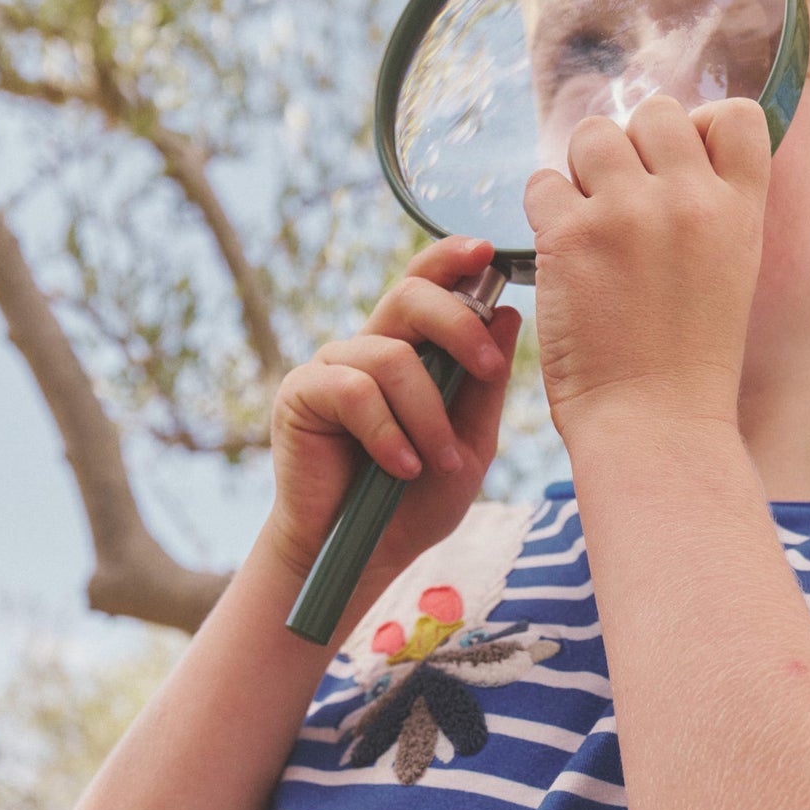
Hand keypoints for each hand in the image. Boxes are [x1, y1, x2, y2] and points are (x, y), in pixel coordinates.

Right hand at [266, 235, 520, 583]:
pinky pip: (353, 392)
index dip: (452, 259)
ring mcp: (331, 368)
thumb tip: (508, 316)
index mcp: (408, 350)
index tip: (487, 254)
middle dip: (458, 325)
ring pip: (391, 357)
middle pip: (410, 296)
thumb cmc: (415, 502)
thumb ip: (485, 388)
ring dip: (428, 414)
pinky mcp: (301, 395)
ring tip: (439, 463)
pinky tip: (401, 467)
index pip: (427, 284)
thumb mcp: (468, 445)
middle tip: (489, 368)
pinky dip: (388, 433)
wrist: (363, 556)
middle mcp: (368, 348)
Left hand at [523, 95, 770, 446]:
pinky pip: (541, 183)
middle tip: (623, 211)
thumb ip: (710, 210)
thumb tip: (659, 155)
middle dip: (631, 152)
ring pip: (591, 135)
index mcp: (740, 210)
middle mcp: (689, 199)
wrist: (656, 427)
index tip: (678, 174)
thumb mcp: (730, 274)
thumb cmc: (687, 365)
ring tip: (589, 232)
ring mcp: (629, 213)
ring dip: (581, 174)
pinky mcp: (572, 236)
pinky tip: (560, 257)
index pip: (734, 114)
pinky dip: (544, 213)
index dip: (699, 130)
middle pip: (653, 113)